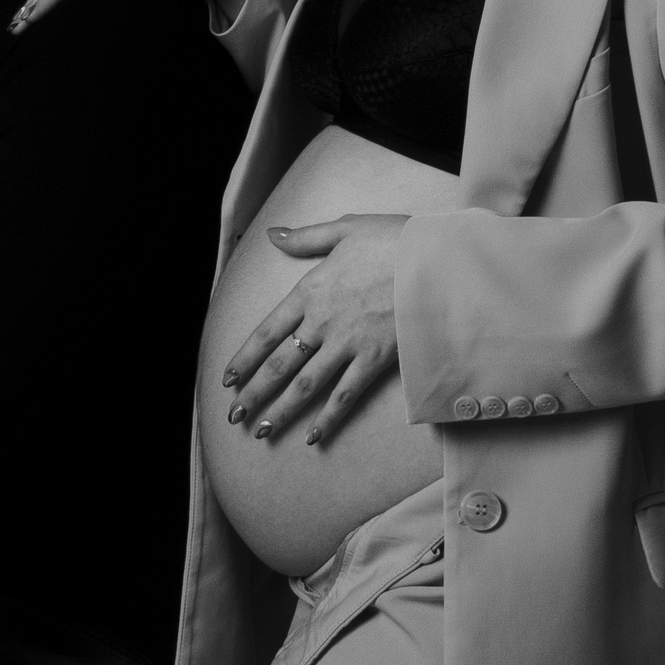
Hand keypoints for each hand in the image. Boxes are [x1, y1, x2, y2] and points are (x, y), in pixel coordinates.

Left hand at [222, 215, 409, 443]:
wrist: (436, 260)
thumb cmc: (393, 239)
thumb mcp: (344, 228)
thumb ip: (305, 237)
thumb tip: (271, 234)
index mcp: (310, 291)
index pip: (267, 332)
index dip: (245, 358)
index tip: (228, 379)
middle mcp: (322, 322)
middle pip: (280, 365)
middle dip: (255, 393)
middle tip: (235, 416)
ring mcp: (348, 344)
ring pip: (306, 385)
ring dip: (282, 411)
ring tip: (262, 431)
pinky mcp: (375, 360)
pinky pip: (346, 395)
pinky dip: (328, 417)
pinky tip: (313, 436)